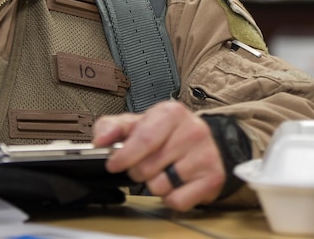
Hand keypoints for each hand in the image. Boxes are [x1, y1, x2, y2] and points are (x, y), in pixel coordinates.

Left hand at [93, 100, 225, 210]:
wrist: (199, 142)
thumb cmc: (164, 133)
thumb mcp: (136, 124)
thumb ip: (112, 127)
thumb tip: (100, 140)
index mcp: (171, 112)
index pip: (144, 139)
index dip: (124, 156)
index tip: (113, 165)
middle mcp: (193, 130)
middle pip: (148, 167)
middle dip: (138, 172)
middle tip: (145, 164)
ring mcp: (206, 154)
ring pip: (161, 186)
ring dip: (155, 184)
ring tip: (163, 171)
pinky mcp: (213, 177)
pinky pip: (177, 200)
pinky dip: (171, 198)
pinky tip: (176, 182)